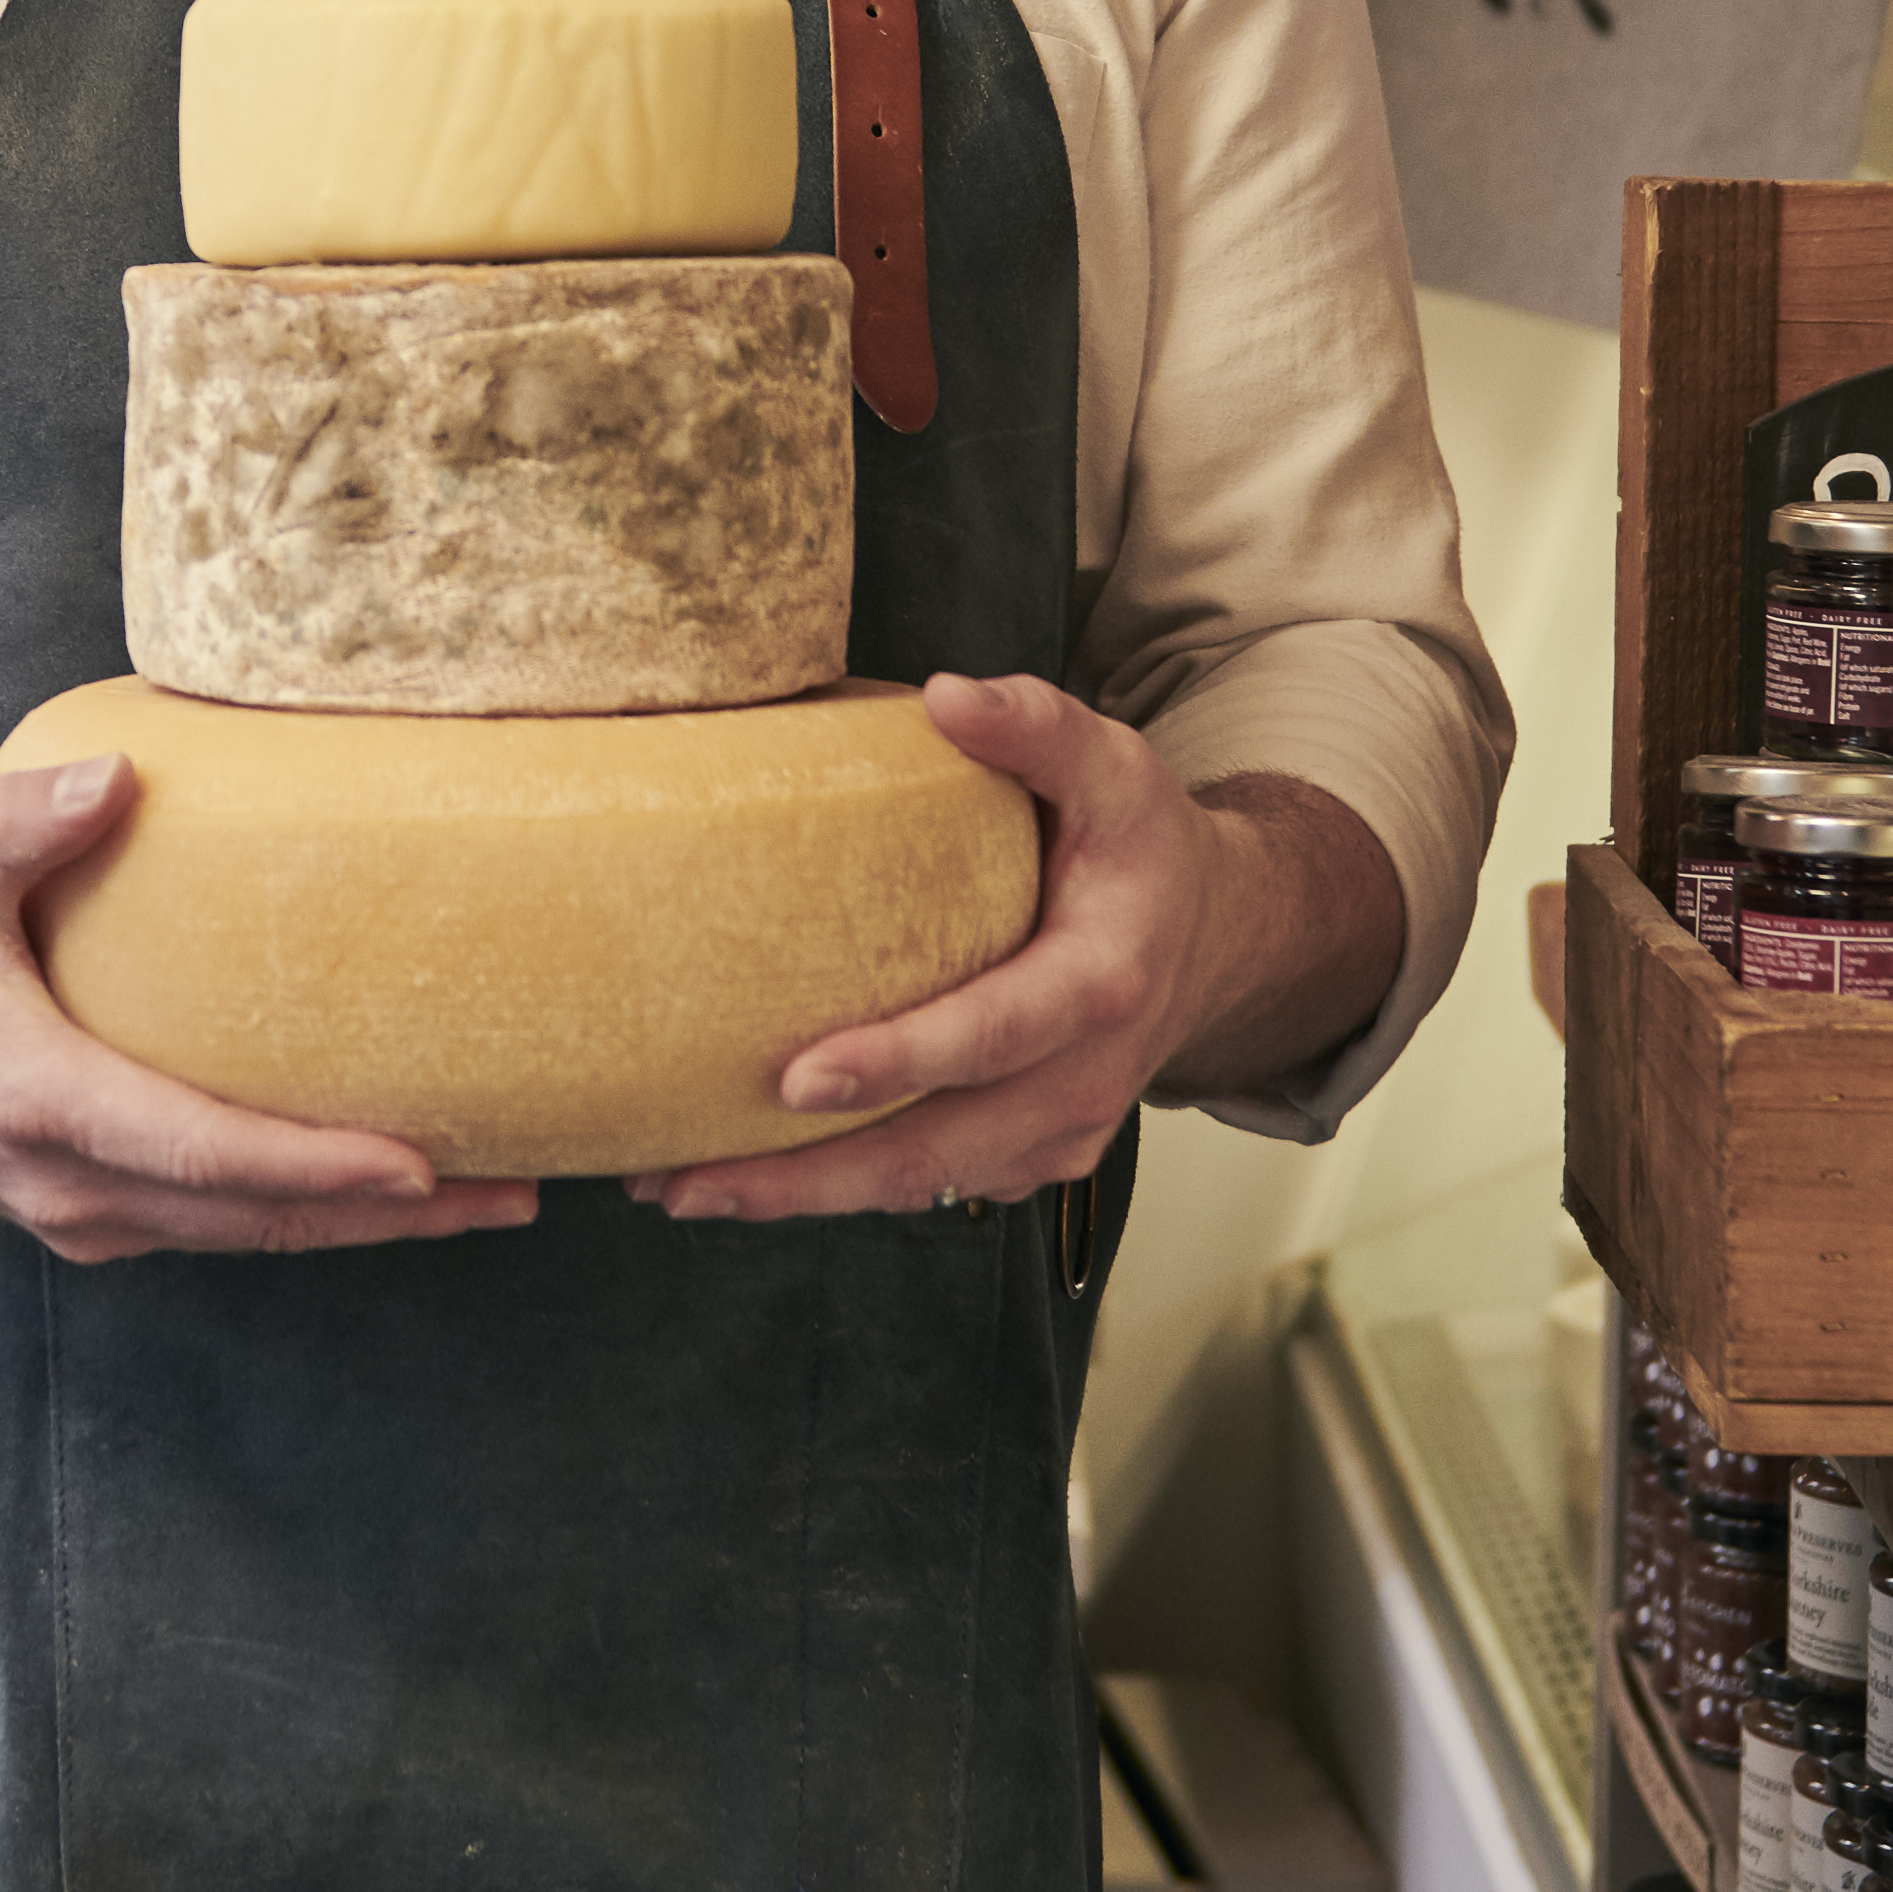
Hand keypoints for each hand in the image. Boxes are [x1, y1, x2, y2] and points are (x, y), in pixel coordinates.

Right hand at [0, 748, 537, 1267]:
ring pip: (249, 1239)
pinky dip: (310, 1214)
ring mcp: (86, 1218)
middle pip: (256, 1220)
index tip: (419, 1164)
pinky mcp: (101, 1221)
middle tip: (516, 1192)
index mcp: (39, 1100)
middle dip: (389, 1213)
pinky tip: (390, 1190)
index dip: (315, 1164)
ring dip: (367, 1226)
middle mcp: (71, 1185)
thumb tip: (118, 774)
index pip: (203, 1152)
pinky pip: (223, 1230)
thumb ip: (23, 821)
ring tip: (490, 1198)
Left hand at [639, 673, 1240, 1229]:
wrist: (1212, 939)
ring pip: (921, 1184)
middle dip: (808, 1174)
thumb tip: (943, 696)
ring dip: (802, 1195)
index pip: (993, 1034)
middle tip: (684, 1179)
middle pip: (935, 1149)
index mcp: (1101, 984)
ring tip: (680, 1187)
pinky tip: (751, 1174)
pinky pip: (929, 1184)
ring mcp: (1057, 1136)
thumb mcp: (1112, 766)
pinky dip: (841, 1187)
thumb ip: (1035, 725)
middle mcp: (1082, 1081)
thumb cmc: (1140, 847)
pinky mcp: (1030, 1160)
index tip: (797, 1080)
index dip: (899, 1062)